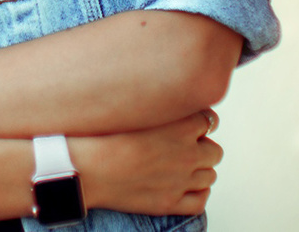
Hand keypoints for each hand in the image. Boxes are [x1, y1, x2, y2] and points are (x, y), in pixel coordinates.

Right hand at [70, 112, 222, 215]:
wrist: (84, 168)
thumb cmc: (100, 134)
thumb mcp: (133, 105)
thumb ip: (158, 101)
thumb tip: (167, 96)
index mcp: (183, 125)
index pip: (210, 120)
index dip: (198, 122)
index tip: (186, 123)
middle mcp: (188, 153)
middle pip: (214, 151)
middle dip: (201, 147)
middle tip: (181, 146)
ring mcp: (180, 180)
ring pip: (209, 175)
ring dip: (199, 170)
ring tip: (180, 166)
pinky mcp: (169, 203)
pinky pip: (200, 201)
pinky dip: (198, 193)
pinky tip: (185, 187)